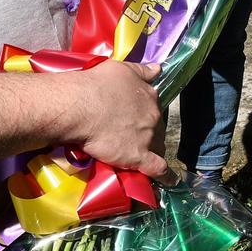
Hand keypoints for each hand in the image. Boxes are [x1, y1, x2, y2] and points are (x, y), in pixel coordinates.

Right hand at [60, 59, 173, 179]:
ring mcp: (148, 137)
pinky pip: (158, 169)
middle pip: (157, 127)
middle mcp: (153, 116)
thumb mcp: (123, 69)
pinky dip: (166, 176)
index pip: (154, 107)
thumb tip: (158, 68)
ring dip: (152, 150)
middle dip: (148, 132)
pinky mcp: (140, 157)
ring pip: (157, 146)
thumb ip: (142, 70)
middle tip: (131, 137)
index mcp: (150, 96)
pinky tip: (170, 181)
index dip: (146, 115)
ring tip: (141, 157)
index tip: (137, 119)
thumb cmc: (98, 85)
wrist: (82, 107)